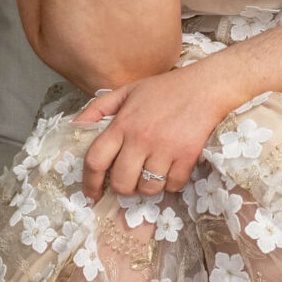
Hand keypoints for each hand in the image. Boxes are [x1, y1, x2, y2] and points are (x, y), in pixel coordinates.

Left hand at [74, 59, 236, 200]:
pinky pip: (173, 185)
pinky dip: (171, 183)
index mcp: (122, 124)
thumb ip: (97, 108)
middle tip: (129, 182)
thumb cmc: (165, 89)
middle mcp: (141, 139)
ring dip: (148, 187)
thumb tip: (74, 127)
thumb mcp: (126, 91)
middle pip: (122, 183)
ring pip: (148, 188)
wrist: (206, 87)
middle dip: (123, 189)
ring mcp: (165, 149)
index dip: (90, 182)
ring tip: (152, 174)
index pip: (96, 160)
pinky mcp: (187, 156)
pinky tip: (172, 169)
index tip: (91, 194)